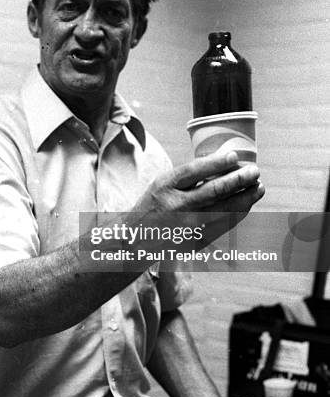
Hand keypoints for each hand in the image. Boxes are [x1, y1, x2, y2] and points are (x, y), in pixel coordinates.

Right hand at [133, 151, 263, 246]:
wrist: (137, 239)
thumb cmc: (154, 204)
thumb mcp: (162, 183)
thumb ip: (188, 176)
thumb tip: (224, 163)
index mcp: (166, 186)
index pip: (195, 171)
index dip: (217, 163)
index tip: (235, 156)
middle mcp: (177, 206)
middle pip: (214, 191)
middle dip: (238, 180)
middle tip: (254, 171)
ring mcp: (187, 225)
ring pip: (224, 210)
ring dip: (245, 198)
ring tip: (258, 187)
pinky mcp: (196, 240)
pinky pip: (224, 225)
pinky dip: (238, 213)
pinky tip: (247, 204)